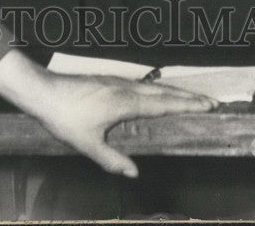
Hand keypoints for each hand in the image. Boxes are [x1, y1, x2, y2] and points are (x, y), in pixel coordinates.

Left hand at [32, 72, 215, 177]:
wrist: (43, 91)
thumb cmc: (65, 118)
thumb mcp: (87, 144)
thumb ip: (112, 159)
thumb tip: (135, 172)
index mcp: (125, 102)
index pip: (164, 104)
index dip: (187, 105)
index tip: (208, 106)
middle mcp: (126, 88)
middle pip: (165, 91)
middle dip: (189, 96)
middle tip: (211, 101)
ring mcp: (118, 81)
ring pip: (154, 85)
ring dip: (175, 91)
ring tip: (191, 97)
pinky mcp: (110, 80)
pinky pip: (143, 84)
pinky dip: (159, 89)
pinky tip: (158, 94)